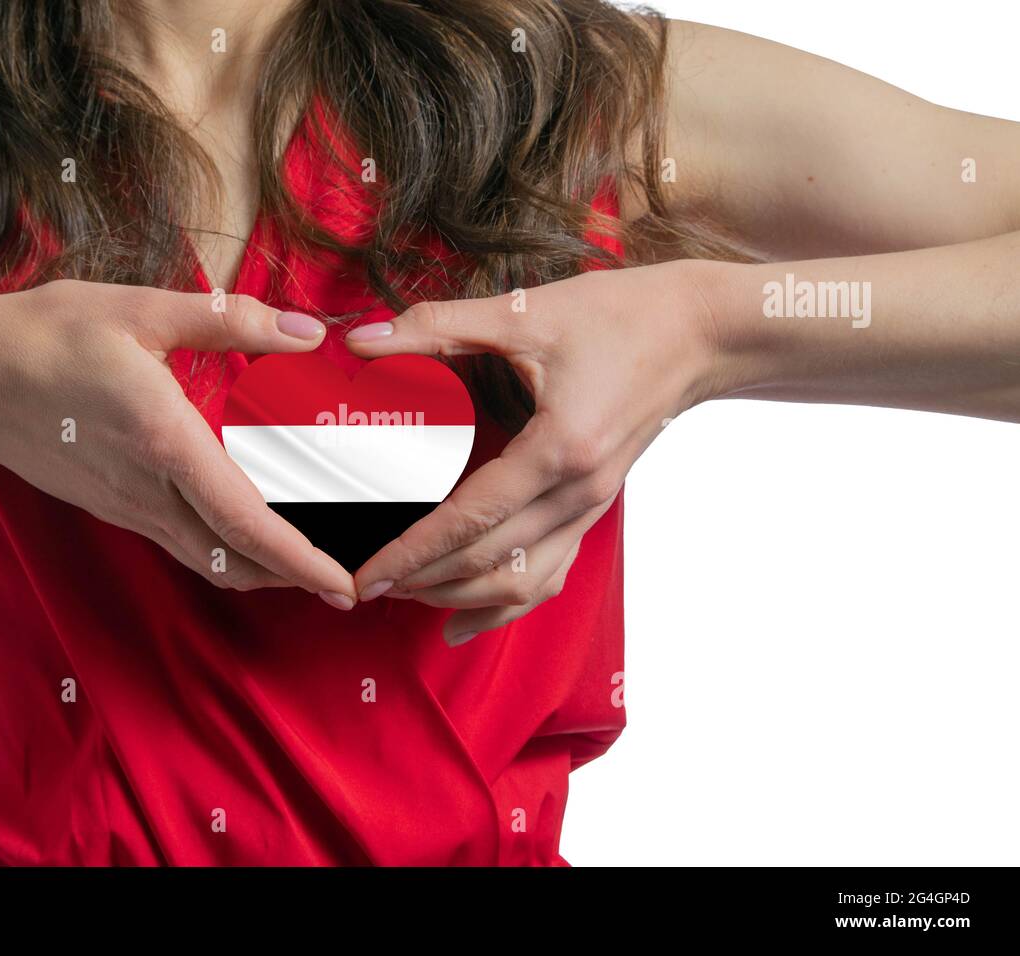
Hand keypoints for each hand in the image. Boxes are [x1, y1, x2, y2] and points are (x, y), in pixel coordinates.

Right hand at [0, 279, 356, 606]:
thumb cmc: (46, 336)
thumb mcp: (139, 309)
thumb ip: (229, 320)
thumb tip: (305, 332)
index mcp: (165, 443)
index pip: (245, 522)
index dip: (301, 560)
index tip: (344, 585)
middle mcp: (149, 491)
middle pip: (235, 560)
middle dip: (297, 578)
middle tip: (349, 578)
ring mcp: (128, 507)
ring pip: (209, 561)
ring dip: (263, 570)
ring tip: (311, 561)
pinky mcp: (114, 507)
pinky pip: (183, 545)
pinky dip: (228, 552)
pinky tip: (250, 530)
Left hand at [345, 260, 726, 641]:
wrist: (701, 332)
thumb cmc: (619, 316)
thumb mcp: (524, 313)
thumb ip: (438, 326)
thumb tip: (363, 338)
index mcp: (560, 449)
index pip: (471, 519)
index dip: (414, 551)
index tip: (369, 575)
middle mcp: (580, 492)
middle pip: (491, 561)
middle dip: (424, 580)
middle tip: (367, 586)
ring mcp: (593, 507)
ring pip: (522, 581)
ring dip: (461, 596)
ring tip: (408, 594)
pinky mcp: (595, 508)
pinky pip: (549, 573)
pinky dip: (506, 603)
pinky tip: (464, 620)